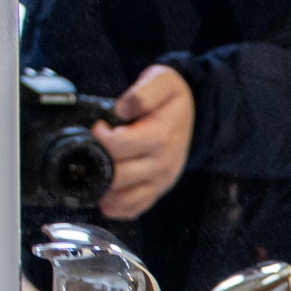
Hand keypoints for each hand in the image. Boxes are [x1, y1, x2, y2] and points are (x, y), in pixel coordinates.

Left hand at [93, 65, 194, 219]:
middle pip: (116, 176)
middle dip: (97, 162)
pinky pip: (132, 210)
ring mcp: (160, 183)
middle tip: (95, 147)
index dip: (100, 137)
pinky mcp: (157, 193)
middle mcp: (162, 165)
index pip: (118, 146)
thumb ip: (143, 92)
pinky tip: (106, 191)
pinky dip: (115, 206)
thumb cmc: (172, 100)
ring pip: (122, 199)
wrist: (194, 116)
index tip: (99, 126)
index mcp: (160, 138)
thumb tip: (122, 108)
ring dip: (102, 188)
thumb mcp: (163, 81)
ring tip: (96, 167)